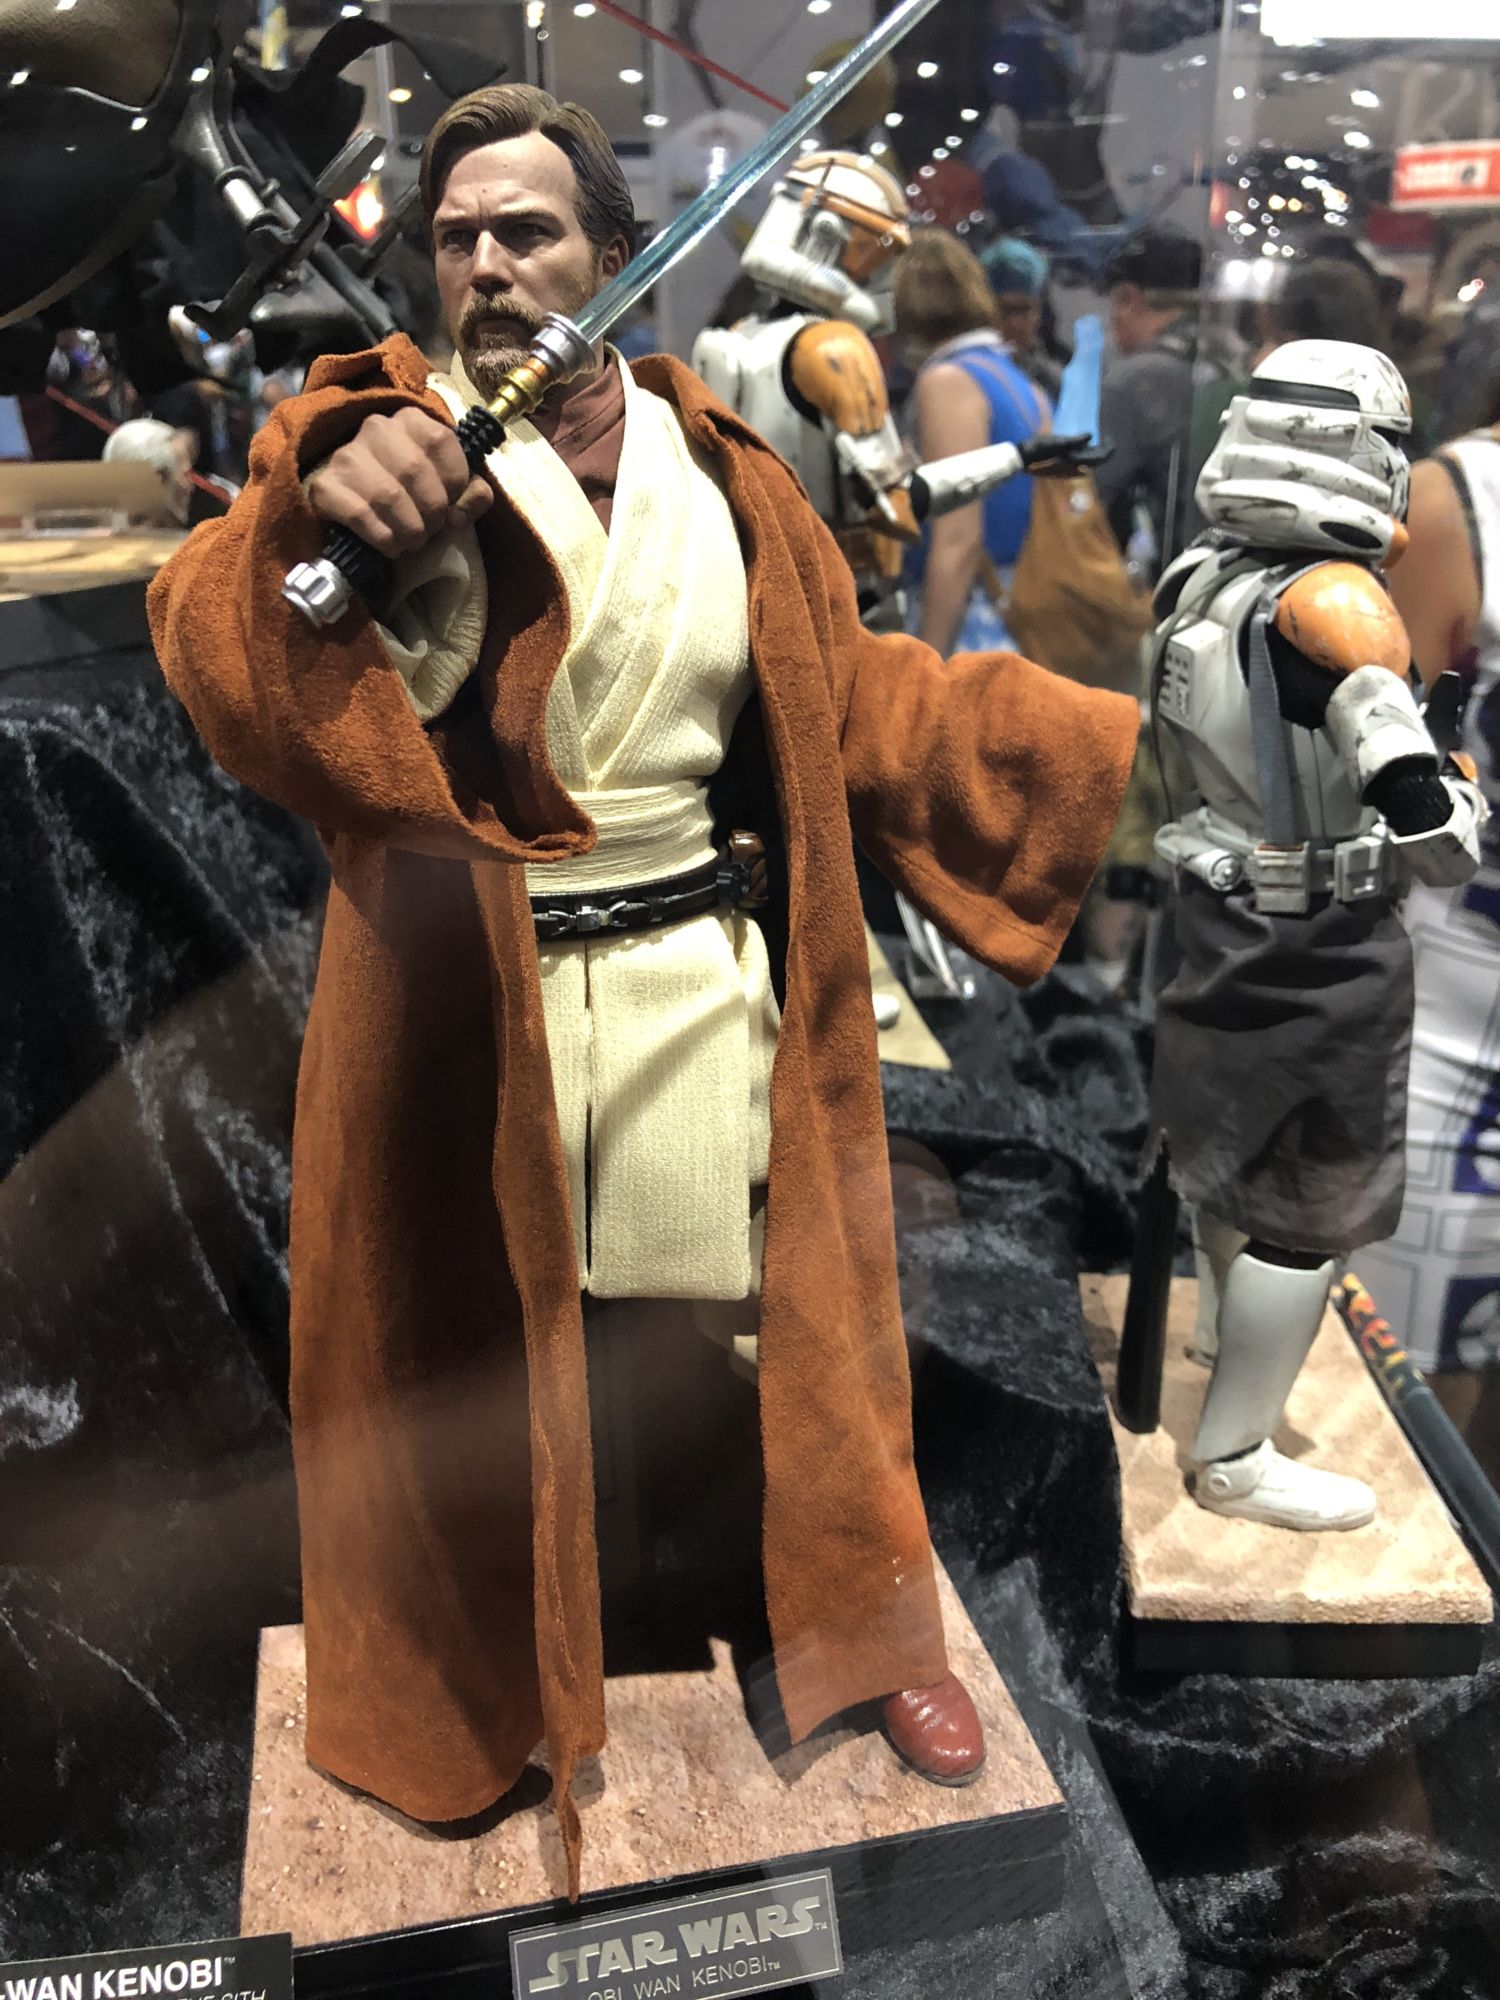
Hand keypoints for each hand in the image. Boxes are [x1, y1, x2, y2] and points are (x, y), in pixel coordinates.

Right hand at [305, 405, 491, 556]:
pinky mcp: (325, 486)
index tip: (451, 507)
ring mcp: (346, 454)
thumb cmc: (412, 496)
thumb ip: (472, 494)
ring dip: (408, 530)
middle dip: (431, 513)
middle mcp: (377, 428)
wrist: (357, 505)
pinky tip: (391, 546)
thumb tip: (466, 508)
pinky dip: (383, 538)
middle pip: (414, 471)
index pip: (442, 442)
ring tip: (412, 541)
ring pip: (388, 495)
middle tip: (430, 531)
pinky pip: (360, 515)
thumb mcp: (449, 489)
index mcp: (412, 420)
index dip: (454, 484)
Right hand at [1018, 432, 1112, 477]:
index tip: (1112, 440)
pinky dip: (1086, 454)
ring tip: (1100, 441)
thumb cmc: (1039, 449)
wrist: (1023, 457)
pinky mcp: (1062, 464)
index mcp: (1075, 463)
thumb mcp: (1057, 442)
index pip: (1097, 459)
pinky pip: (1079, 461)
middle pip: (1094, 460)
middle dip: (1104, 450)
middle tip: (1109, 439)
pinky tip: (1086, 448)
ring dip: (1095, 452)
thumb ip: (1074, 440)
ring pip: (1087, 461)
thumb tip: (1091, 435)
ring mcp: (1068, 467)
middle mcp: (1073, 467)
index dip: (1108, 450)